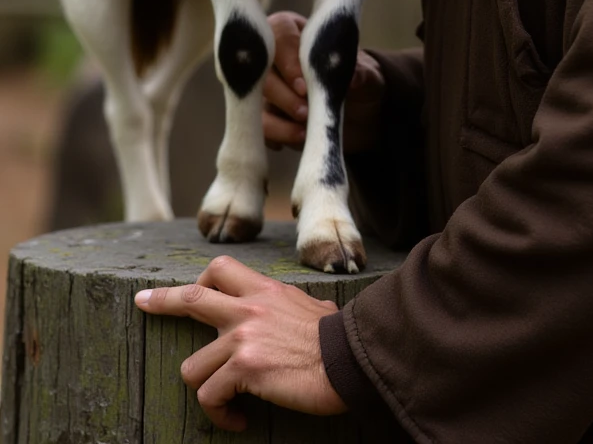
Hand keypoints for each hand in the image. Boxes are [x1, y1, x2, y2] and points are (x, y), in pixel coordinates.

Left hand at [134, 254, 346, 430]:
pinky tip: (238, 421)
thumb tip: (314, 314)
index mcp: (265, 291)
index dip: (198, 280)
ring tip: (225, 404)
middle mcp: (248, 309)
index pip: (220, 271)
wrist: (350, 358)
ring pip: (192, 366)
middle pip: (191, 298)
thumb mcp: (314, 307)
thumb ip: (297, 307)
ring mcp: (242, 338)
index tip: (183, 288)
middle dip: (162, 301)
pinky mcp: (244, 369)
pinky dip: (219, 415)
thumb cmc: (338, 337)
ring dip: (206, 388)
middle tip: (143, 302)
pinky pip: (209, 397)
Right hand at [263, 11, 385, 153]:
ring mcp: (266, 87)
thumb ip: (360, 73)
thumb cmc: (360, 80)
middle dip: (282, 95)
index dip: (288, 61)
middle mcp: (274, 56)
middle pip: (260, 70)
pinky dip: (276, 137)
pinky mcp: (267, 114)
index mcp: (296, 31)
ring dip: (277, 121)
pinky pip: (258, 127)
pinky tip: (297, 140)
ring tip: (304, 132)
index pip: (280, 34)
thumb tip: (353, 77)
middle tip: (305, 112)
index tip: (304, 87)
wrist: (361, 112)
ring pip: (254, 101)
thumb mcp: (367, 74)